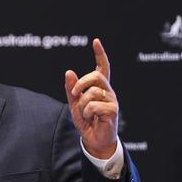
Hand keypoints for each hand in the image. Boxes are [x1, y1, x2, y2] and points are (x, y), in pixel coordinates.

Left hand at [64, 38, 118, 158]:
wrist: (93, 139)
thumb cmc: (86, 121)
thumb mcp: (74, 104)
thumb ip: (71, 89)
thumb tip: (69, 71)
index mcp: (99, 87)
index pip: (102, 67)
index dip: (100, 54)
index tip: (96, 41)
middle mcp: (107, 91)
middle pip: (95, 76)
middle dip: (80, 83)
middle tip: (74, 94)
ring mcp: (112, 100)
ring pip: (92, 92)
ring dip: (83, 104)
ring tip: (86, 113)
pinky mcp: (113, 110)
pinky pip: (95, 105)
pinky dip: (87, 112)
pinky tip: (91, 118)